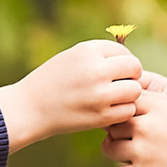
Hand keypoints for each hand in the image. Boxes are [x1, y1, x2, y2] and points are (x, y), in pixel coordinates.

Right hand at [0, 40, 143, 151]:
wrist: (30, 108)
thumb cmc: (54, 80)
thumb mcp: (74, 56)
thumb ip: (101, 55)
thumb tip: (133, 62)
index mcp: (89, 50)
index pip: (124, 51)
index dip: (120, 61)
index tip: (109, 71)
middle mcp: (96, 70)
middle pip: (135, 68)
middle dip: (130, 75)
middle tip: (117, 84)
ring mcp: (100, 94)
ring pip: (135, 90)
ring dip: (128, 94)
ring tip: (112, 97)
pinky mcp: (101, 116)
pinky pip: (129, 110)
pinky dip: (122, 111)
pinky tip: (107, 110)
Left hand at [102, 95, 166, 166]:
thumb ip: (151, 108)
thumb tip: (120, 111)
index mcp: (156, 108)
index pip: (124, 104)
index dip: (125, 115)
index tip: (131, 123)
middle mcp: (146, 126)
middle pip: (113, 126)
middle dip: (119, 135)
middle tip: (133, 142)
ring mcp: (141, 151)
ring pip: (110, 148)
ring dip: (119, 153)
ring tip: (136, 156)